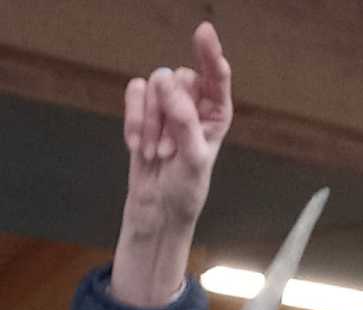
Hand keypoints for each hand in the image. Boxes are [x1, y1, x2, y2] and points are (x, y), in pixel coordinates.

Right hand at [111, 22, 232, 306]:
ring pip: (153, 86)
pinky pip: (134, 94)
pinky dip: (133, 121)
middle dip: (170, 114)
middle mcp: (193, 105)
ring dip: (151, 123)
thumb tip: (165, 79)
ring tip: (157, 154)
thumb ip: (182, 119)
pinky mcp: (143, 112)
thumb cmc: (184, 191)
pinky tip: (138, 147)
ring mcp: (167, 107)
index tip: (203, 34)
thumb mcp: (192, 159)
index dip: (211, 55)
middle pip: (179, 78)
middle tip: (169, 151)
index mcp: (216, 115)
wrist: (157, 212)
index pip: (217, 78)